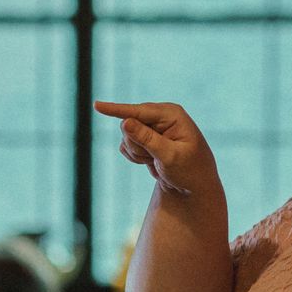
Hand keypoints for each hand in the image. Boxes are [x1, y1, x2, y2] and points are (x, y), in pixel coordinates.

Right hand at [94, 100, 221, 198]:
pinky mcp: (145, 137)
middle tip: (153, 158)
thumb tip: (125, 122)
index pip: (139, 111)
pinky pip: (126, 145)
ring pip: (126, 136)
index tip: (97, 105)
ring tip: (156, 161)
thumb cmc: (190, 170)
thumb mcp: (170, 156)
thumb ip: (147, 139)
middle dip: (136, 144)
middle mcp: (161, 116)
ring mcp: (152, 126)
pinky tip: (151, 161)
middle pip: (129, 124)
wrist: (194, 186)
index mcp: (171, 114)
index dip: (116, 110)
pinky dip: (135, 156)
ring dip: (137, 152)